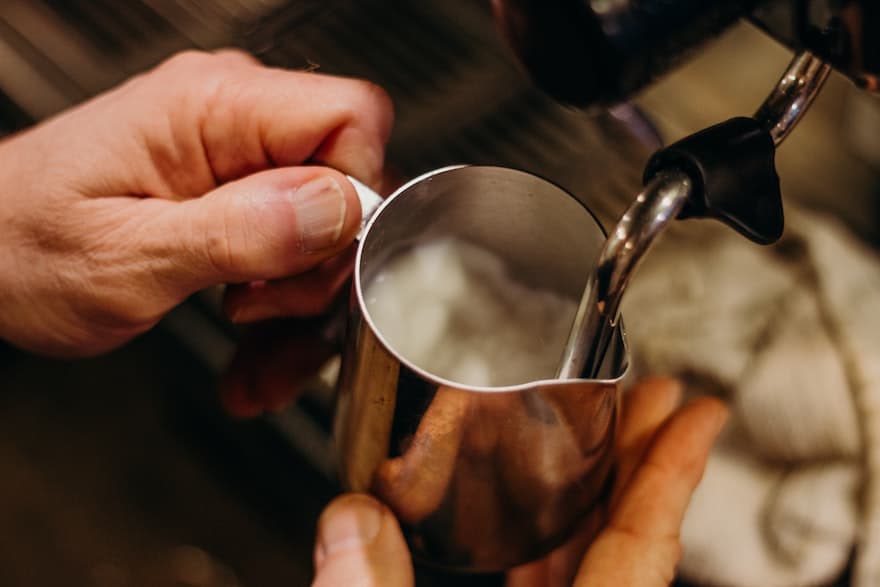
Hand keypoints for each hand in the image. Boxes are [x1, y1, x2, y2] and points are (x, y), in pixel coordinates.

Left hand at [0, 50, 391, 356]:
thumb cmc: (19, 247)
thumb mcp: (125, 257)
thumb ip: (237, 231)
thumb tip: (339, 209)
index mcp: (212, 108)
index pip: (349, 117)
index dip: (358, 196)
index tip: (316, 261)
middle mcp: (233, 121)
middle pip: (349, 185)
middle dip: (320, 270)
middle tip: (258, 308)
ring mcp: (236, 158)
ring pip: (327, 234)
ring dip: (300, 309)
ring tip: (254, 354)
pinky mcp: (234, 196)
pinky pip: (293, 251)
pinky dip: (280, 312)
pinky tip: (252, 351)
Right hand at [311, 378, 727, 586]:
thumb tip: (347, 524)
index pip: (646, 544)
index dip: (676, 470)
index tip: (701, 411)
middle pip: (621, 533)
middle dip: (631, 453)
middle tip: (642, 391)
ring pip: (583, 555)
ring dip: (585, 487)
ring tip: (583, 424)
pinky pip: (544, 577)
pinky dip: (538, 532)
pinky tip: (515, 502)